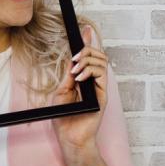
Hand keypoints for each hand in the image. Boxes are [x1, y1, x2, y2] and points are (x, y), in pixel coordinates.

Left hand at [51, 25, 108, 156]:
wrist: (69, 136)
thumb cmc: (64, 117)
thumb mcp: (61, 91)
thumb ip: (68, 75)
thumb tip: (72, 58)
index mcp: (83, 79)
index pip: (89, 57)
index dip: (88, 42)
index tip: (85, 29)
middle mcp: (94, 81)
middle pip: (98, 55)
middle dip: (86, 50)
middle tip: (74, 58)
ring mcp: (100, 88)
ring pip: (102, 61)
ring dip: (87, 61)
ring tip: (75, 70)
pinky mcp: (103, 95)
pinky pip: (102, 75)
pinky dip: (91, 71)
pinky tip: (80, 77)